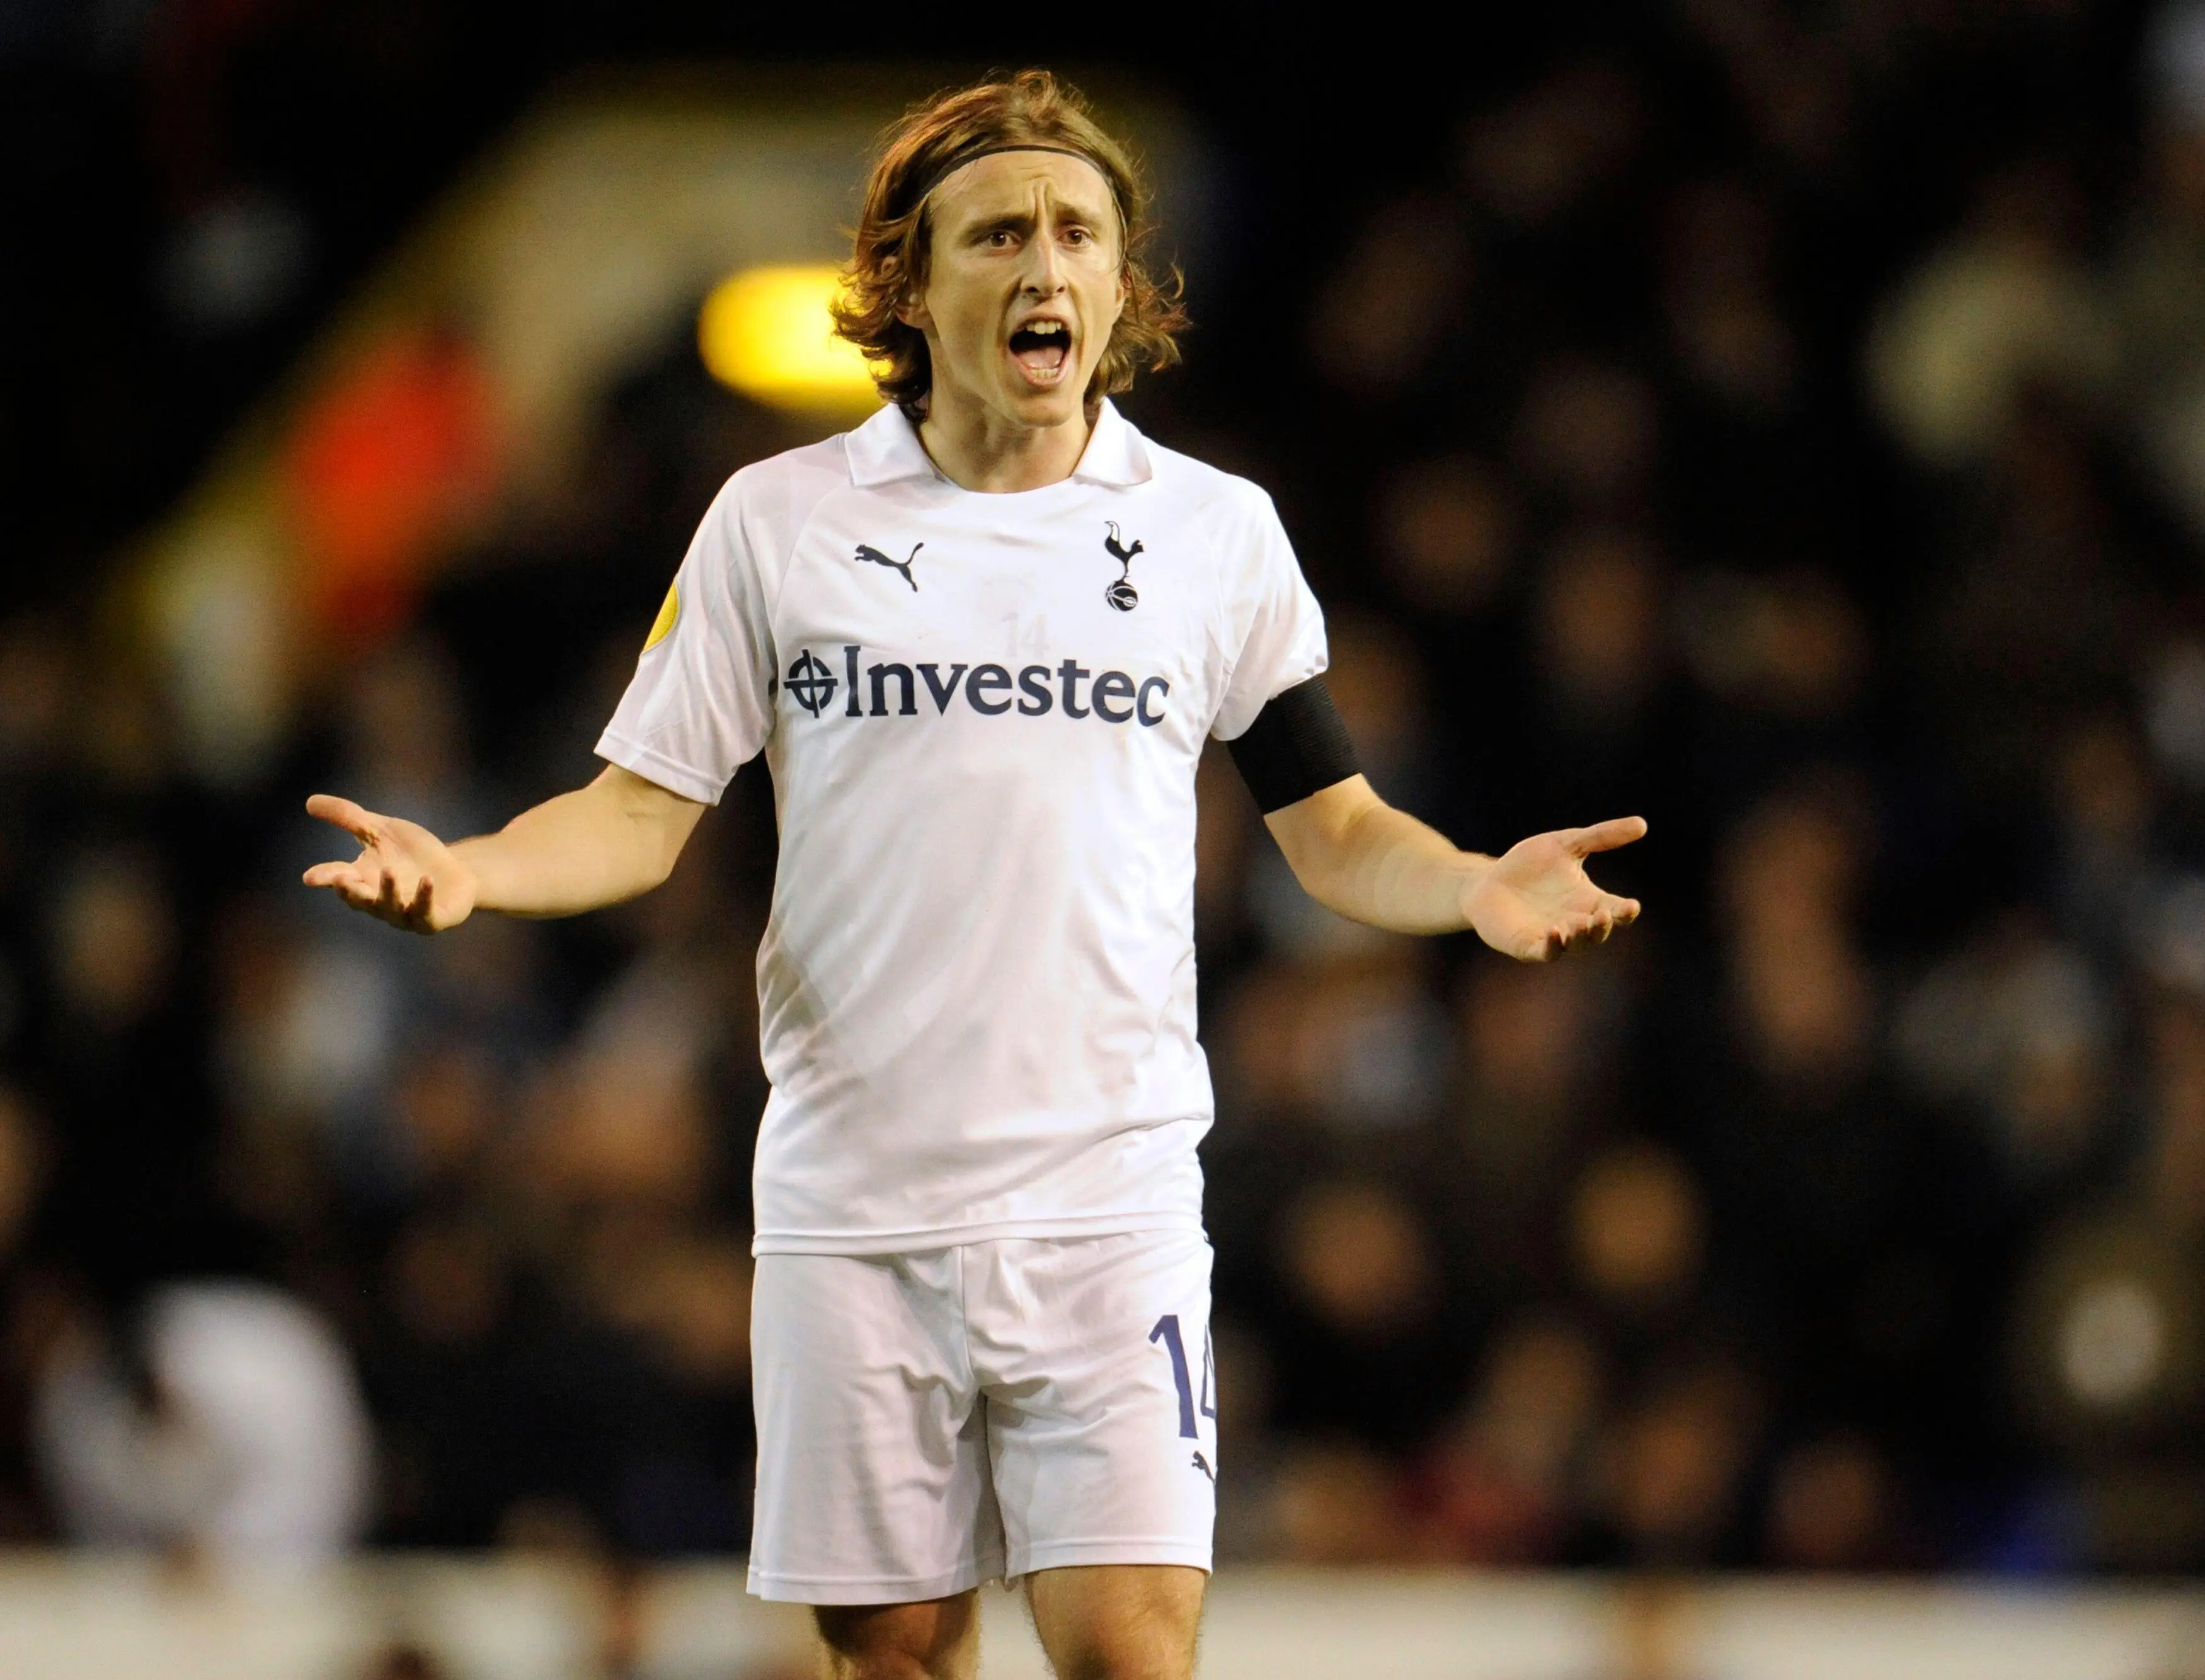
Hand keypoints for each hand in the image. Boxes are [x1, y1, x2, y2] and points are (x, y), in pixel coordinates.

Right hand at [302, 794, 477, 933]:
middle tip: (341, 880)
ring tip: (388, 871)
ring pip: (391, 907)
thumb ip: (349, 818)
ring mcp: (405, 913)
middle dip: (350, 891)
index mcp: (364, 879)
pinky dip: (424, 896)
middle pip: (360, 899)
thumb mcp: (380, 830)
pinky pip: (425, 912)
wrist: (454, 872)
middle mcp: (380, 900)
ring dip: (388, 890)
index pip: (340, 878)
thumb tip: (309, 801)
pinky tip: (427, 879)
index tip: (310, 877)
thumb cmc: (412, 854)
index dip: (325, 878)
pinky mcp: (432, 918)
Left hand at [1462, 816, 1644, 961]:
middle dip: (1603, 926)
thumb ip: (1601, 836)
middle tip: (1604, 914)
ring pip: (1575, 944)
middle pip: (1597, 932)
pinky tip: (1554, 932)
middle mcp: (1575, 923)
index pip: (1615, 910)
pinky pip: (1545, 952)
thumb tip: (1643, 824)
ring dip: (1580, 936)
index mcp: (1589, 901)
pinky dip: (1553, 946)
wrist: (1490, 881)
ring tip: (1581, 924)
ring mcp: (1553, 937)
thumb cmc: (1530, 865)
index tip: (1632, 906)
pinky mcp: (1528, 946)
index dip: (1626, 911)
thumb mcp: (1566, 844)